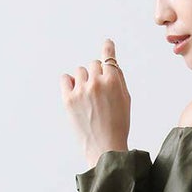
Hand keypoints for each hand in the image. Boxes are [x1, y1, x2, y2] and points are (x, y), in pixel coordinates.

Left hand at [60, 37, 131, 168]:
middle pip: (93, 64)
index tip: (107, 43)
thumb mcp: (125, 100)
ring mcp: (80, 90)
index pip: (108, 57)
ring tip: (88, 97)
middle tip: (99, 93)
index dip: (108, 48)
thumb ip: (118, 80)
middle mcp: (96, 82)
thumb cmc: (118, 126)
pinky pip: (65, 78)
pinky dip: (69, 82)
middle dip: (96, 74)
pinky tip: (75, 92)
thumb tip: (111, 64)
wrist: (105, 148)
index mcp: (112, 81)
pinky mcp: (68, 99)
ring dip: (83, 80)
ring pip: (80, 71)